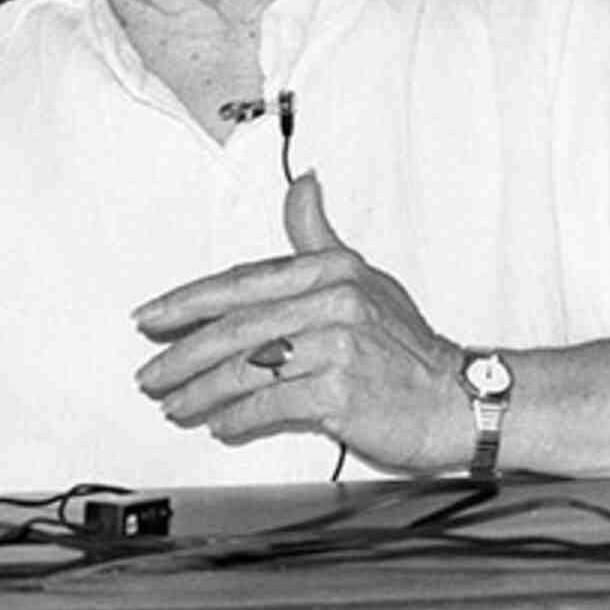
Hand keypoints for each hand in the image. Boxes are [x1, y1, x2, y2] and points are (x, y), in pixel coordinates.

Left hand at [131, 172, 467, 472]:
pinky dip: (237, 417)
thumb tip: (301, 185)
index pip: (241, 283)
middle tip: (150, 373)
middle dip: (182, 354)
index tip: (149, 318)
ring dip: (201, 391)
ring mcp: (336, 349)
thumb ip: (318, 236)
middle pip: (235, 328)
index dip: (187, 302)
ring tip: (175, 404)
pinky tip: (219, 424)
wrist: (459, 401)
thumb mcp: (363, 277)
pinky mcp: (339, 392)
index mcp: (330, 272)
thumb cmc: (407, 345)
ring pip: (245, 368)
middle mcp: (332, 303)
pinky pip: (269, 404)